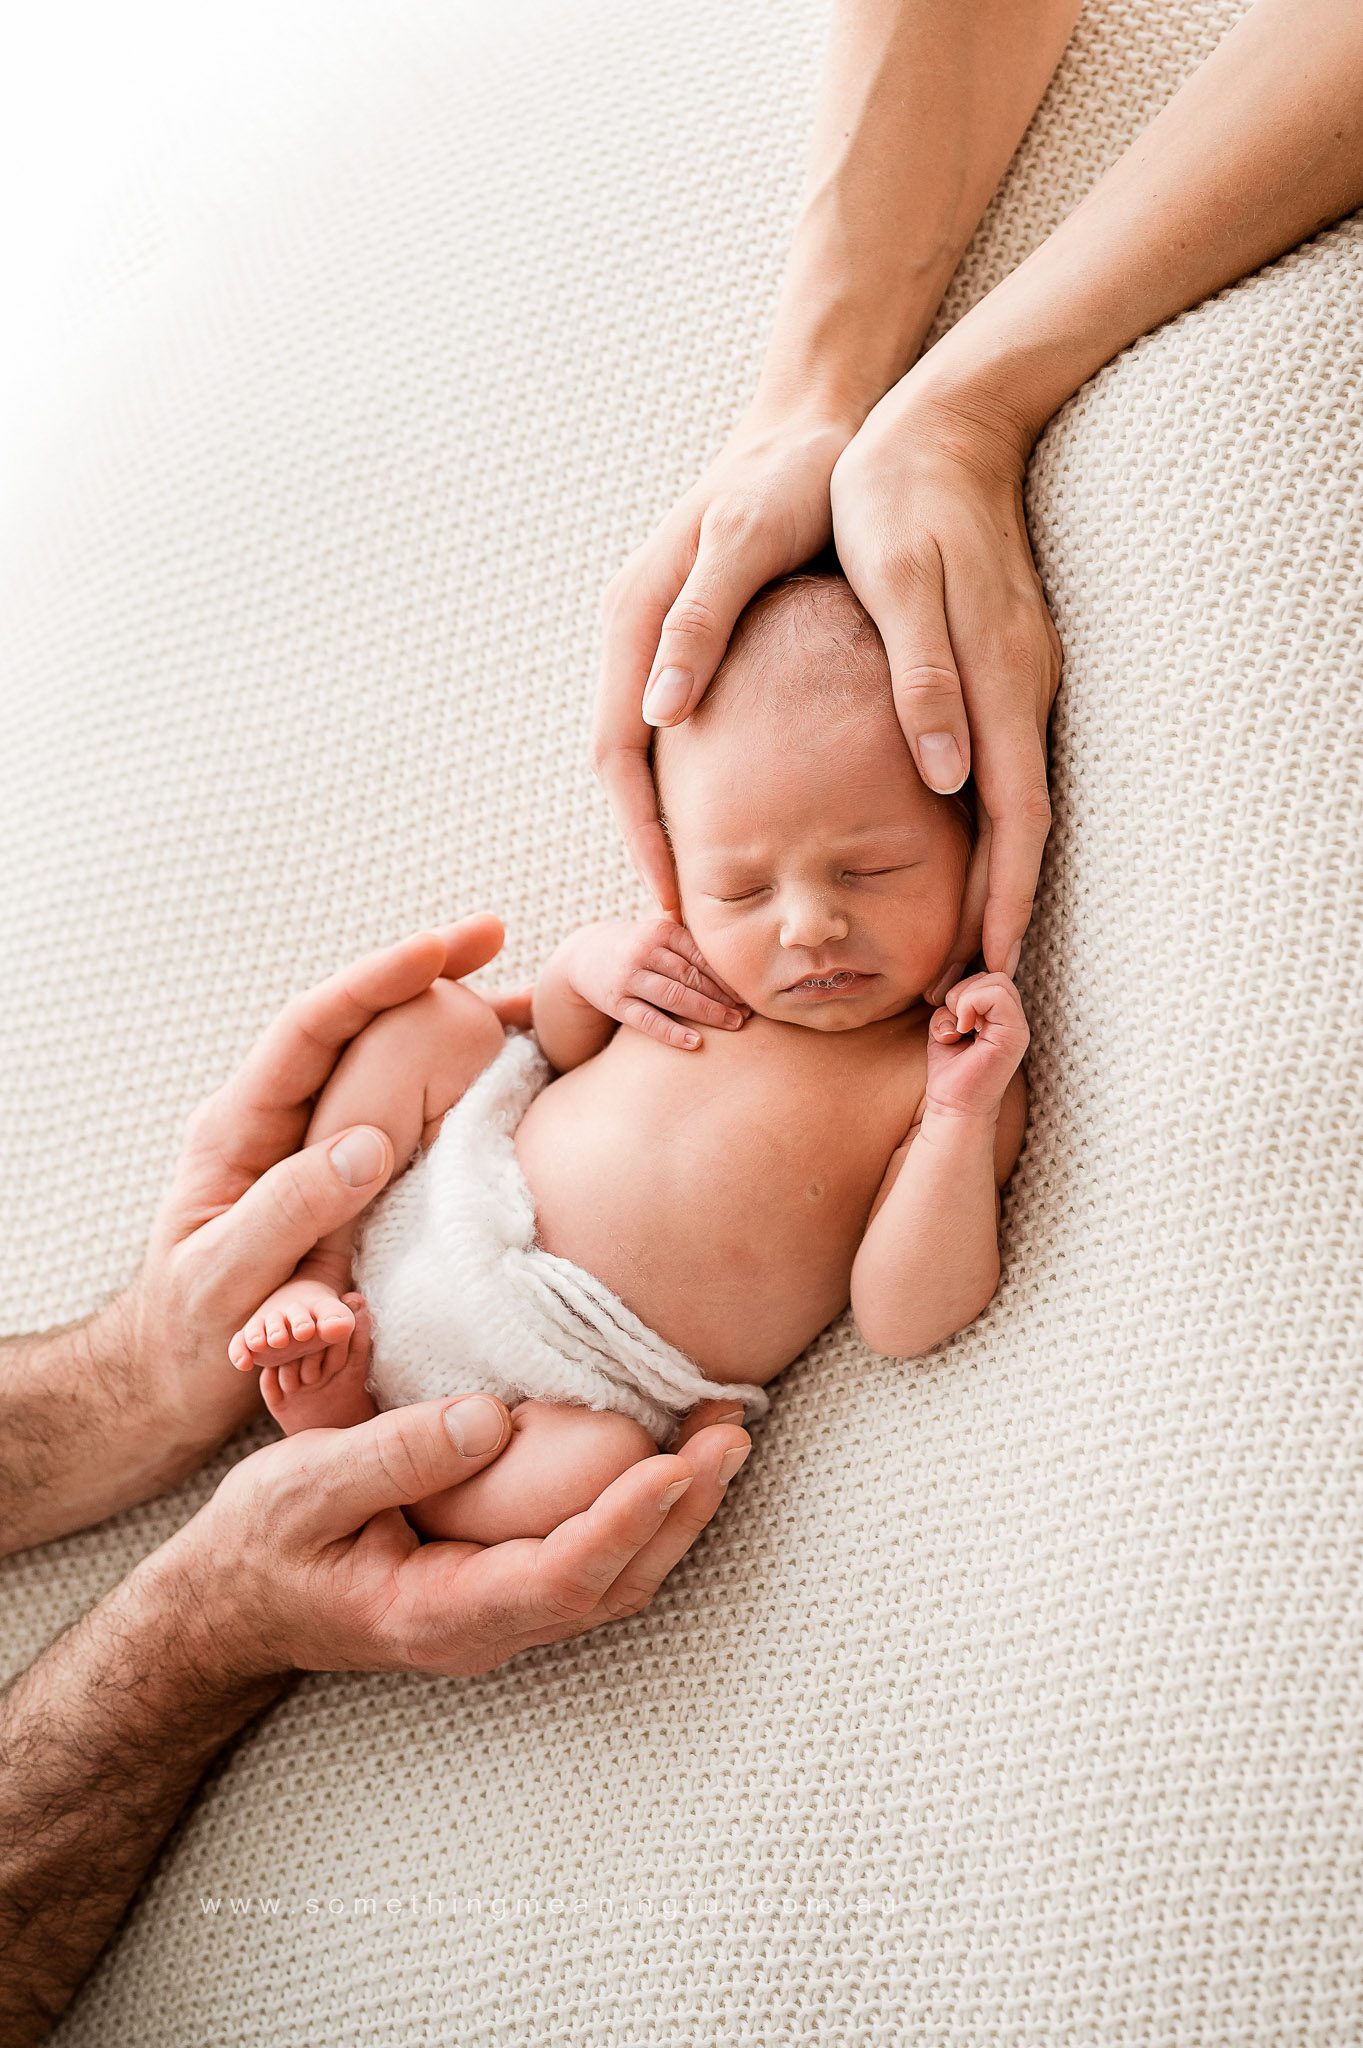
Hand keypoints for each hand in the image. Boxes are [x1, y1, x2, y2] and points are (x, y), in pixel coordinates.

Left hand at [121, 914, 509, 1459]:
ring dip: (459, 1022)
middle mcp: (285, 1119)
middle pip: (360, 1025)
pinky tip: (524, 1074)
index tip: (432, 951)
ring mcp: (322, 1145)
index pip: (309, 1029)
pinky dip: (468, 1087)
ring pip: (394, 1062)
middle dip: (427, 974)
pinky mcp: (357, 1181)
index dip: (370, 983)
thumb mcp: (225, 1282)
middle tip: (494, 938)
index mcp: (240, 1127)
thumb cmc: (190, 1337)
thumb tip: (367, 1145)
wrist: (179, 1382)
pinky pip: (415, 1117)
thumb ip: (286, 1213)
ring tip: (534, 996)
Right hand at [151, 1392, 754, 1679]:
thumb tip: (489, 1420)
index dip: (623, 1523)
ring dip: (680, 1508)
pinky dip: (647, 1507)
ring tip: (724, 1430)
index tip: (673, 1464)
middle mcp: (487, 1627)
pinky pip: (597, 1557)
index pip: (558, 1579)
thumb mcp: (304, 1487)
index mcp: (437, 1613)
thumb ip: (393, 1454)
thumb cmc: (262, 1544)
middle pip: (615, 1584)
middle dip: (683, 1508)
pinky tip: (670, 1451)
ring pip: (620, 1577)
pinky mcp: (508, 1584)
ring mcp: (503, 1613)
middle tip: (732, 1427)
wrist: (232, 1606)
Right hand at [561, 918, 749, 1050]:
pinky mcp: (615, 1002)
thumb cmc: (637, 947)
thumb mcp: (659, 934)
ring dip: (707, 1012)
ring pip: (674, 997)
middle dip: (723, 997)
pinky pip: (648, 1020)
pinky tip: (695, 1043)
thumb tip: (744, 964)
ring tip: (733, 1025)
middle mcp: (644, 951)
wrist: (583, 955)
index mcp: (661, 931)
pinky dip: (672, 1033)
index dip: (728, 977)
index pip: (702, 956)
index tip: (750, 993)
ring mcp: (628, 978)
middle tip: (748, 1013)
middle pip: (692, 977)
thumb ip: (692, 944)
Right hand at [592, 403, 858, 911]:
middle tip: (688, 921)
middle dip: (652, 845)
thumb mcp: (745, 542)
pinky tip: (742, 818)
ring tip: (712, 887)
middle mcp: (637, 634)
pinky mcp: (700, 636)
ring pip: (651, 753)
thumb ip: (699, 623)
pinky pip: (685, 728)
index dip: (643, 834)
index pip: (619, 755)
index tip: (674, 902)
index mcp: (636, 619)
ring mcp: (664, 637)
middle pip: (627, 768)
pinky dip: (702, 783)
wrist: (820, 417)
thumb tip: (656, 715)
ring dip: (672, 821)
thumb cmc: (791, 477)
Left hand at [829, 374, 1060, 992]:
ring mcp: (1016, 672)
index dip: (1003, 896)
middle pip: (1022, 821)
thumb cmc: (895, 498)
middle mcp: (1017, 685)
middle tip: (973, 983)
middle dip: (1004, 904)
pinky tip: (957, 839)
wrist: (944, 419)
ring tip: (965, 935)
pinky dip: (986, 815)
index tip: (988, 967)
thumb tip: (947, 778)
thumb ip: (920, 680)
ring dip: (997, 866)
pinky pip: (1002, 757)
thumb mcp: (893, 581)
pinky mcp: (1001, 657)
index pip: (1011, 815)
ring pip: (1014, 793)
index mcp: (992, 678)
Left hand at [926, 970, 1029, 1120]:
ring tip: (958, 1028)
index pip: (988, 978)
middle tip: (954, 1023)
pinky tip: (961, 1031)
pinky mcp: (1015, 1035)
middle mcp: (1015, 1020)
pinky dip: (969, 1004)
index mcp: (1002, 1017)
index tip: (953, 1020)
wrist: (953, 1107)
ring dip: (964, 1000)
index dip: (964, 991)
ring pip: (996, 980)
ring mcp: (1018, 1027)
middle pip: (993, 975)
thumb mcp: (946, 1027)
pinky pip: (996, 994)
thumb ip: (953, 1004)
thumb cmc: (950, 1071)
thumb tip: (951, 988)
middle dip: (962, 993)